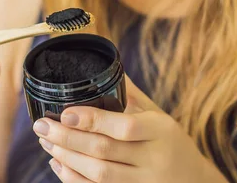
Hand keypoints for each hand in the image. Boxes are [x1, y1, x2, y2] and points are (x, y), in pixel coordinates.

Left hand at [33, 77, 227, 182]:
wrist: (194, 181)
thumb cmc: (171, 143)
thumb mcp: (159, 116)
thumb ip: (131, 96)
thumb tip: (104, 64)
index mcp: (161, 131)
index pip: (125, 126)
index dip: (92, 120)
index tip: (65, 112)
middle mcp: (153, 159)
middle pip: (104, 151)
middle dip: (67, 137)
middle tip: (41, 126)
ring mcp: (143, 182)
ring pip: (98, 174)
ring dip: (66, 157)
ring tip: (46, 141)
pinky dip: (73, 178)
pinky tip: (58, 162)